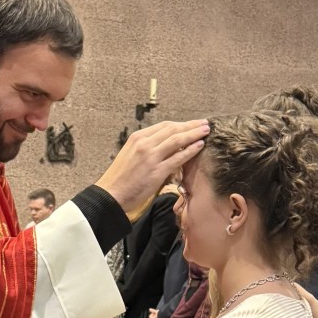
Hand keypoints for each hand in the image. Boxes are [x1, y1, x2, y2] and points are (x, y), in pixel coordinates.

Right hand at [95, 121, 209, 215]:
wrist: (110, 194)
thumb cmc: (120, 178)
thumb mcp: (131, 155)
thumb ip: (147, 149)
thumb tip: (164, 147)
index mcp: (137, 138)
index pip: (164, 126)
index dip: (181, 124)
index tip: (192, 123)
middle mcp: (144, 143)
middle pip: (172, 129)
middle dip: (191, 125)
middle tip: (205, 123)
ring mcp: (151, 156)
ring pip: (177, 140)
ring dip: (194, 134)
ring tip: (206, 131)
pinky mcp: (157, 171)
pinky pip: (177, 157)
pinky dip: (190, 150)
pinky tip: (199, 146)